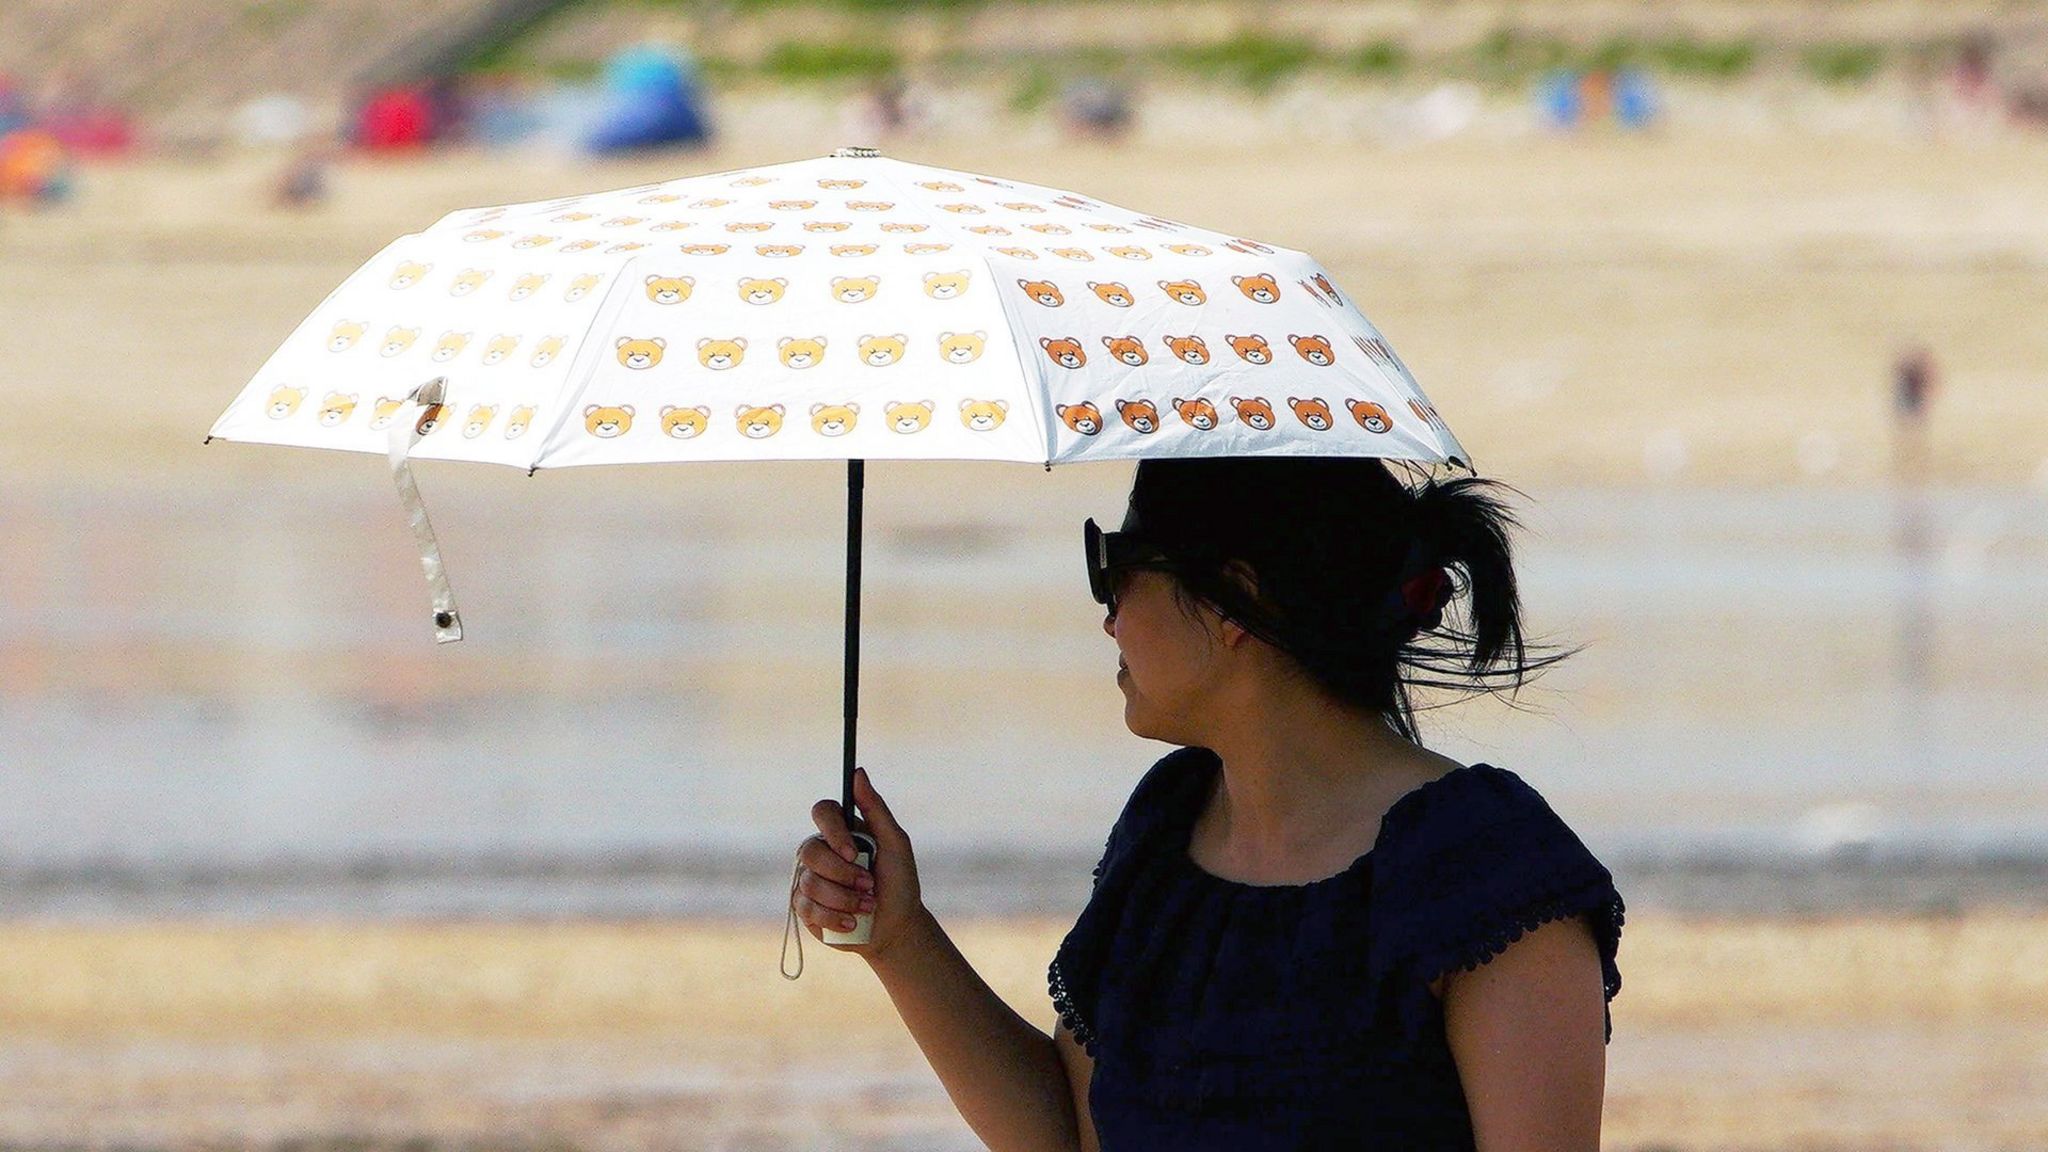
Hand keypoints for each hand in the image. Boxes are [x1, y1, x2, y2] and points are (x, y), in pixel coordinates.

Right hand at [794, 767, 924, 959]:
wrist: (895, 927)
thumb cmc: (899, 882)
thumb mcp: (895, 843)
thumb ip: (875, 808)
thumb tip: (858, 773)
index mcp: (840, 831)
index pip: (822, 812)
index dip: (834, 833)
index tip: (854, 853)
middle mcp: (820, 851)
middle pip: (811, 852)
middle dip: (844, 875)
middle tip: (870, 886)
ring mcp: (808, 879)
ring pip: (810, 883)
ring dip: (845, 899)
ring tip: (867, 907)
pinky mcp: (803, 907)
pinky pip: (806, 908)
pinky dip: (835, 918)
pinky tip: (852, 923)